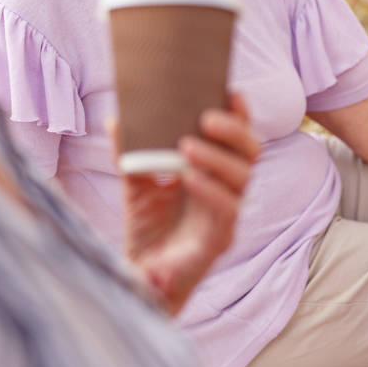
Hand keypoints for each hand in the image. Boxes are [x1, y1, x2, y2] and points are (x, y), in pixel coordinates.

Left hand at [122, 93, 258, 314]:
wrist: (140, 275)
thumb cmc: (147, 229)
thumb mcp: (136, 185)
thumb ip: (131, 153)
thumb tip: (116, 118)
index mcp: (215, 173)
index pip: (237, 138)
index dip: (239, 116)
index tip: (230, 91)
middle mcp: (228, 191)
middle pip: (251, 153)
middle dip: (234, 132)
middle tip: (206, 118)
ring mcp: (227, 216)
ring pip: (243, 179)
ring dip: (216, 159)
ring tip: (186, 146)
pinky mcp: (220, 240)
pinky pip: (226, 210)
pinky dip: (209, 190)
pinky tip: (189, 179)